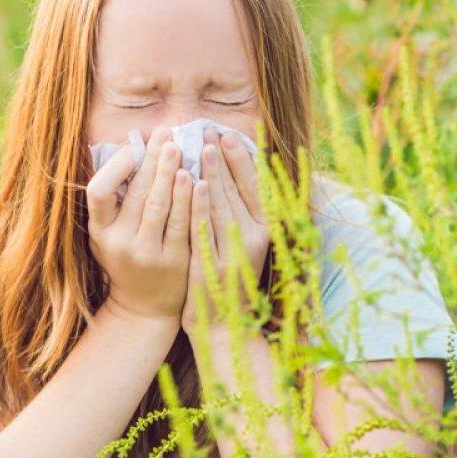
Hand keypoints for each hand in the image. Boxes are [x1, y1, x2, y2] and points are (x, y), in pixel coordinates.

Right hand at [86, 126, 193, 322]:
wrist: (144, 308)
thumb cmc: (127, 259)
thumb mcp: (109, 233)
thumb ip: (115, 200)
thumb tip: (132, 149)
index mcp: (99, 232)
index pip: (98, 192)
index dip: (117, 166)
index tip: (134, 146)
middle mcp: (119, 244)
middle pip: (136, 194)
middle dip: (151, 160)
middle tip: (165, 133)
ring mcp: (146, 254)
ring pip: (160, 206)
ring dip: (170, 173)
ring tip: (178, 147)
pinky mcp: (173, 262)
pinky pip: (182, 223)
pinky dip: (189, 198)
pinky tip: (196, 178)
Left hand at [183, 126, 270, 337]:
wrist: (223, 327)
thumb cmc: (230, 280)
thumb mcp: (242, 245)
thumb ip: (239, 212)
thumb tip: (228, 172)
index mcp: (265, 231)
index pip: (255, 188)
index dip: (241, 160)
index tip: (228, 135)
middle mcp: (255, 240)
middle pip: (238, 191)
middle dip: (223, 159)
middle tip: (210, 130)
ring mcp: (234, 254)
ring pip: (221, 205)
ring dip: (211, 173)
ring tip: (200, 147)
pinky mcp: (214, 267)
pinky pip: (205, 228)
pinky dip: (199, 203)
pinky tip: (191, 182)